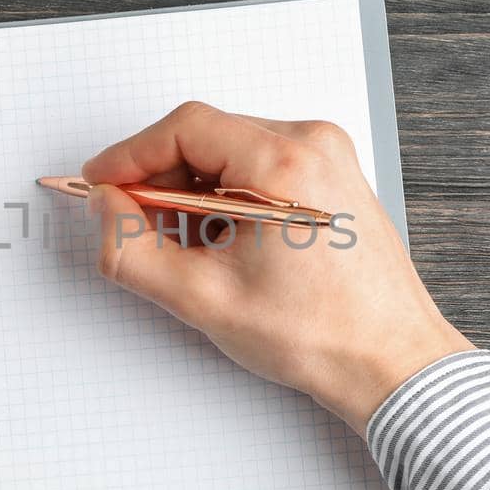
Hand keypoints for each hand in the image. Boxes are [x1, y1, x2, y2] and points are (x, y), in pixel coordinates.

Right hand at [82, 101, 471, 435]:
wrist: (389, 361)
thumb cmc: (319, 335)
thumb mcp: (204, 298)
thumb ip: (133, 250)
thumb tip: (104, 210)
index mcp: (285, 165)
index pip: (185, 128)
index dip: (130, 155)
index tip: (100, 183)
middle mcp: (313, 145)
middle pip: (207, 134)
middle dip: (160, 176)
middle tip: (132, 223)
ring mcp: (328, 158)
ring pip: (231, 149)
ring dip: (192, 187)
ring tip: (184, 245)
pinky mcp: (332, 176)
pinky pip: (260, 164)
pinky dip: (226, 193)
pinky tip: (219, 241)